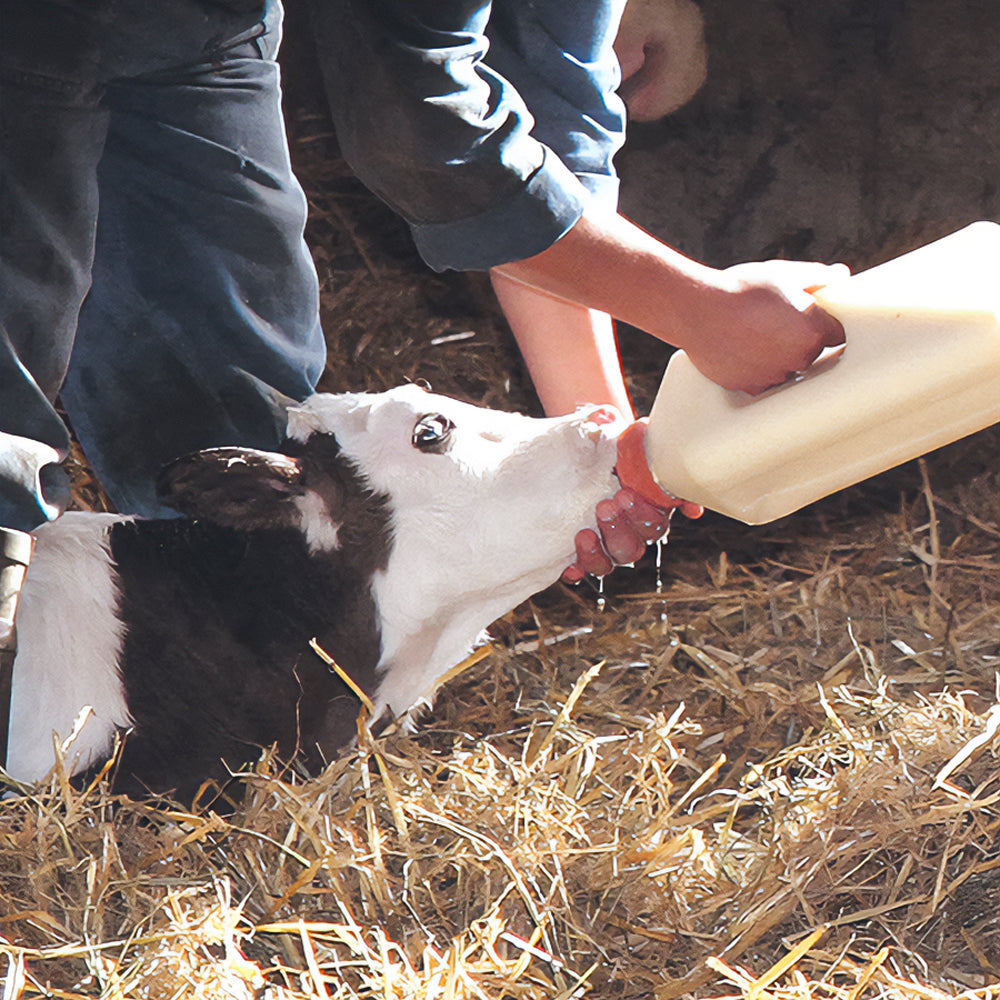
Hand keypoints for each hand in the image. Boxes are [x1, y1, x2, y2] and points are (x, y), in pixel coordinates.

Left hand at [562, 421, 702, 581]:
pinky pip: (578, 570)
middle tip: (605, 506)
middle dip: (619, 530)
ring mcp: (602, 544)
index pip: (654, 526)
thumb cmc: (611, 442)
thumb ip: (661, 462)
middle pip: (632, 549)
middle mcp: (627, 532)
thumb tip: (691, 508)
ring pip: (607, 564)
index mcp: (646, 511)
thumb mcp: (633, 441)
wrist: (581, 440)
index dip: (642, 516)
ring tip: (584, 533)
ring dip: (597, 552)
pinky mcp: (577, 550)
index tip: (625, 494)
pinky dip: (574, 569)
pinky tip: (568, 565)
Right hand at [681, 260, 849, 394]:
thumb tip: (840, 276)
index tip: (816, 320)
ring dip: (778, 359)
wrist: (697, 310)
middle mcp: (799, 358)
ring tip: (755, 335)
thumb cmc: (740, 289)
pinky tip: (744, 350)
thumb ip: (818, 277)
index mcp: (814, 330)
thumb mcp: (783, 274)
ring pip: (786, 371)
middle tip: (778, 323)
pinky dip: (756, 370)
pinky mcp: (750, 387)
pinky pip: (762, 382)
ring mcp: (774, 377)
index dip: (826, 325)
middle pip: (812, 355)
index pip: (838, 334)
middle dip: (800, 341)